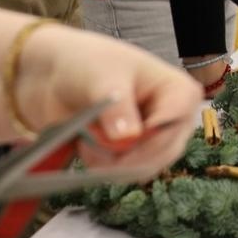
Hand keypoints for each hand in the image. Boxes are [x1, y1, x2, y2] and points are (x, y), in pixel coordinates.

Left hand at [13, 28, 200, 170]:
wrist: (59, 76)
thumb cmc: (89, 62)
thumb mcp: (104, 78)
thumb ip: (117, 107)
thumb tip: (127, 137)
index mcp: (178, 92)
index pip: (175, 123)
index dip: (148, 136)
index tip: (118, 139)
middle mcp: (173, 119)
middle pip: (163, 152)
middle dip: (126, 154)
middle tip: (94, 141)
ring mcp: (154, 140)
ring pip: (144, 168)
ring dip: (112, 162)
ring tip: (87, 140)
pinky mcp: (134, 156)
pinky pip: (126, 174)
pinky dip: (103, 167)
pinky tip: (88, 146)